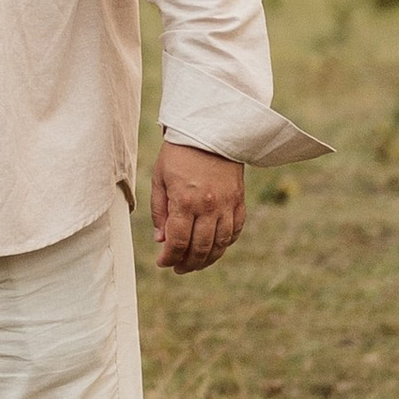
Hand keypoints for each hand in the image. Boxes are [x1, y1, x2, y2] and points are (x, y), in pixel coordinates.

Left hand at [151, 142, 244, 272]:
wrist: (211, 130)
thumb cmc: (179, 153)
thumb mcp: (160, 178)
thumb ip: (160, 211)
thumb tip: (161, 240)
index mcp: (185, 201)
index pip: (178, 242)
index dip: (169, 258)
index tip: (162, 263)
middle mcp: (208, 207)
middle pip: (200, 249)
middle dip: (186, 264)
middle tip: (177, 268)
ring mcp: (227, 205)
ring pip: (220, 245)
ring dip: (206, 260)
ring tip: (194, 264)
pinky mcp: (239, 201)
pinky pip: (235, 231)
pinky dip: (225, 244)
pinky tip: (214, 247)